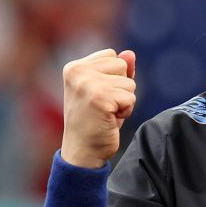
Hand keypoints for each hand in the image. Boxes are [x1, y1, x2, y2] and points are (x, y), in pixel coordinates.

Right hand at [60, 48, 136, 167]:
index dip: (114, 77)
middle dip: (121, 88)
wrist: (82, 152)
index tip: (98, 96)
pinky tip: (110, 120)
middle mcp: (77, 72)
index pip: (111, 55)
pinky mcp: (100, 98)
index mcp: (74, 67)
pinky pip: (130, 98)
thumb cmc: (94, 122)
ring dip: (124, 101)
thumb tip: (130, 53)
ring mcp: (88, 84)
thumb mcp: (105, 91)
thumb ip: (117, 71)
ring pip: (129, 83)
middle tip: (104, 106)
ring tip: (106, 114)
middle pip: (122, 65)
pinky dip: (126, 111)